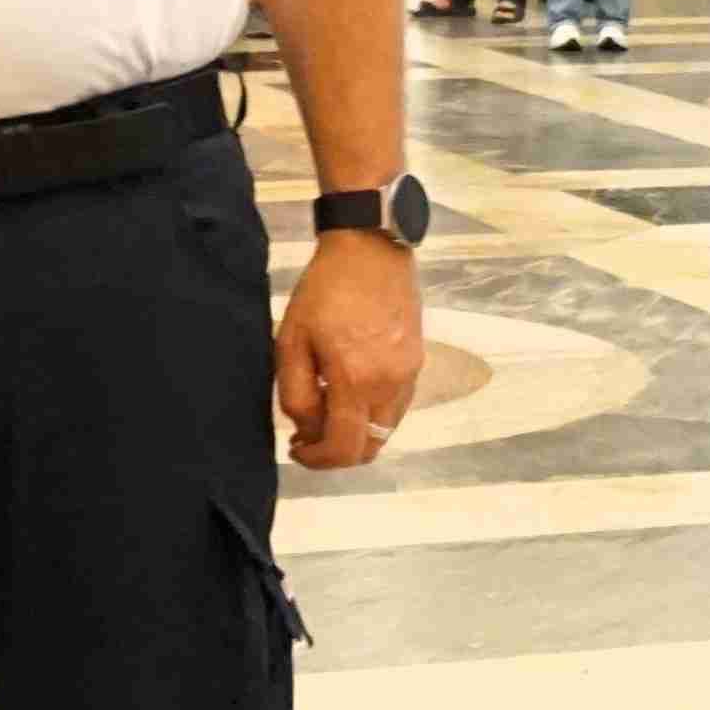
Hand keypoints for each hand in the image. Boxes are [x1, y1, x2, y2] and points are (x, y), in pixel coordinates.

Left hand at [277, 231, 423, 469]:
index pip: (343, 448)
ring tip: (329, 411)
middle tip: (310, 436)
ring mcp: (409, 375)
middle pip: (370, 448)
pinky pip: (397, 406)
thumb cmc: (324, 291)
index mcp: (356, 381)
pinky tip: (351, 391)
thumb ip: (297, 393)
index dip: (317, 460)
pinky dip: (373, 414)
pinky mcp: (418, 362)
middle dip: (337, 453)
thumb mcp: (292, 340)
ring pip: (386, 429)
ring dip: (357, 434)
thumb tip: (308, 428)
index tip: (297, 449)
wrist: (371, 249)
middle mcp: (390, 385)